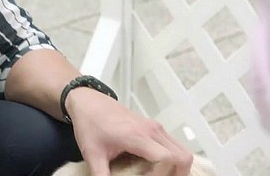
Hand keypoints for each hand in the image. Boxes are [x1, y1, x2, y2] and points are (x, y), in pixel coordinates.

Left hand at [66, 88, 192, 175]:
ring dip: (176, 167)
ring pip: (182, 150)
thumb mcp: (92, 154)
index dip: (164, 175)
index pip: (167, 159)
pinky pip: (174, 145)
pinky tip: (153, 166)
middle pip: (183, 157)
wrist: (87, 101)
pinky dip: (172, 158)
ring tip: (157, 175)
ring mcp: (155, 127)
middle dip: (176, 174)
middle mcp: (152, 130)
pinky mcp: (154, 126)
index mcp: (137, 136)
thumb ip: (101, 175)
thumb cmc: (89, 124)